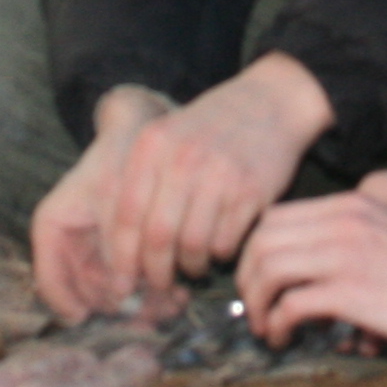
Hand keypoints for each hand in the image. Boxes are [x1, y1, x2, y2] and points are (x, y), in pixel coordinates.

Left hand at [31, 57, 333, 319]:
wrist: (267, 103)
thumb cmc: (208, 131)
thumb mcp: (165, 140)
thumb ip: (140, 185)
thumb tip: (119, 251)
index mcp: (152, 146)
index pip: (125, 215)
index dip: (121, 256)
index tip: (121, 281)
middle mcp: (182, 158)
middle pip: (158, 237)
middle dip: (156, 271)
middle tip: (159, 283)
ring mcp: (219, 174)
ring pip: (193, 245)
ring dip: (191, 266)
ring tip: (192, 265)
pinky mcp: (251, 191)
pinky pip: (226, 242)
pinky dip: (219, 254)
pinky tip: (219, 246)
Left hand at [238, 188, 386, 354]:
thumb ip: (349, 241)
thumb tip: (310, 274)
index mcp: (351, 205)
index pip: (277, 217)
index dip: (256, 250)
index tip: (259, 279)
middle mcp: (342, 222)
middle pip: (262, 239)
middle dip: (247, 277)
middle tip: (255, 307)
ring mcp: (344, 254)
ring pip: (267, 269)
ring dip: (257, 304)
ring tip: (267, 328)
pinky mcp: (349, 291)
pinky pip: (289, 304)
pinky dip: (278, 324)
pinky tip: (285, 337)